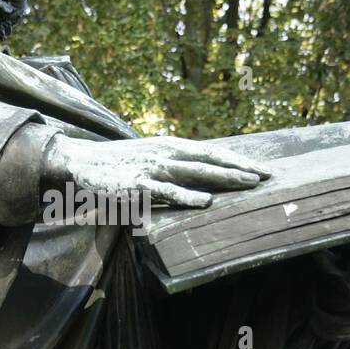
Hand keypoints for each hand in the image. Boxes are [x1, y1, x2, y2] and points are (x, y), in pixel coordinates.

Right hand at [42, 134, 269, 207]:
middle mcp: (166, 152)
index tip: (262, 168)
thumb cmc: (119, 164)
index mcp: (171, 145)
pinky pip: (167, 191)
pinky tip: (207, 202)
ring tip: (249, 183)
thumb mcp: (150, 158)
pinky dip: (188, 196)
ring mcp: (153, 167)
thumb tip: (202, 179)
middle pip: (211, 159)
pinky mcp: (138, 184)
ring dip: (224, 177)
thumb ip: (174, 166)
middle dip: (240, 167)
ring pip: (196, 172)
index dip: (237, 159)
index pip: (211, 151)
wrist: (81, 162)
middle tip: (268, 176)